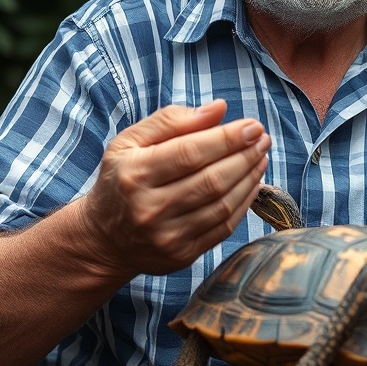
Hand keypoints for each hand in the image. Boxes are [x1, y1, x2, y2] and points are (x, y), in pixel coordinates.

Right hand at [79, 99, 270, 276]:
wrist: (103, 238)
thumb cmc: (122, 179)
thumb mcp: (131, 141)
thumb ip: (172, 120)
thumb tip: (219, 109)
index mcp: (135, 174)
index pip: (191, 153)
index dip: (228, 138)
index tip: (252, 125)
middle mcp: (149, 209)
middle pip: (212, 180)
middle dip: (245, 156)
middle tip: (263, 138)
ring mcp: (167, 237)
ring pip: (222, 205)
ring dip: (250, 178)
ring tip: (260, 157)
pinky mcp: (181, 256)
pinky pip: (223, 228)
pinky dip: (244, 204)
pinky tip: (252, 184)